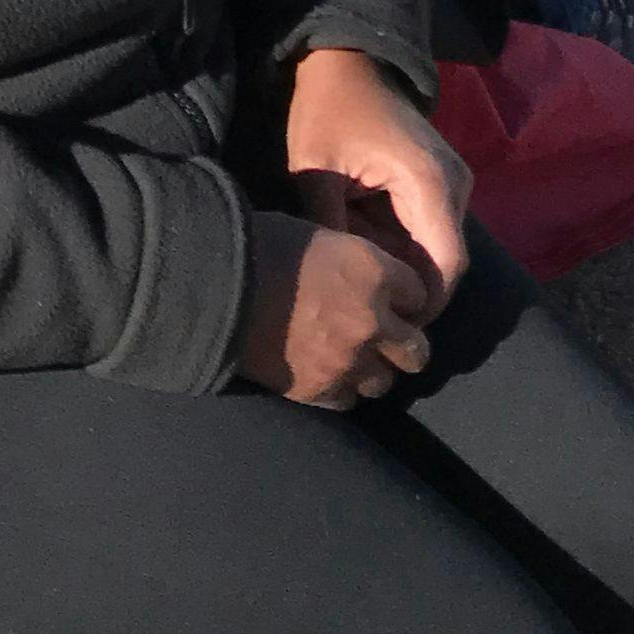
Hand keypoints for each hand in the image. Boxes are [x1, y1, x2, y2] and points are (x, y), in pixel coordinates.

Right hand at [232, 213, 435, 409]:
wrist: (214, 285)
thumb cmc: (260, 244)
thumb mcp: (317, 234)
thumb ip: (350, 261)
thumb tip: (357, 275)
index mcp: (374, 273)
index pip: (419, 294)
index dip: (404, 295)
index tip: (392, 295)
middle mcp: (372, 321)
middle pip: (416, 349)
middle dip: (404, 342)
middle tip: (386, 336)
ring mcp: (348, 361)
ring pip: (386, 381)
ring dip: (374, 368)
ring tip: (354, 358)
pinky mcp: (320, 390)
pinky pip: (350, 400)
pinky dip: (342, 387)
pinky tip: (328, 373)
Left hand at [285, 43, 469, 307]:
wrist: (346, 63)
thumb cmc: (327, 112)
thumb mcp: (316, 172)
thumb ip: (334, 231)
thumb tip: (344, 286)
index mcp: (429, 183)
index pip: (446, 267)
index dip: (424, 304)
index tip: (387, 323)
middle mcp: (455, 185)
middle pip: (445, 262)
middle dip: (410, 289)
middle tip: (367, 307)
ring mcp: (454, 182)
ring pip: (438, 247)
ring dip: (404, 265)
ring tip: (361, 276)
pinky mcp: (443, 180)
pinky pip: (431, 228)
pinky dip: (404, 243)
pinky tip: (368, 243)